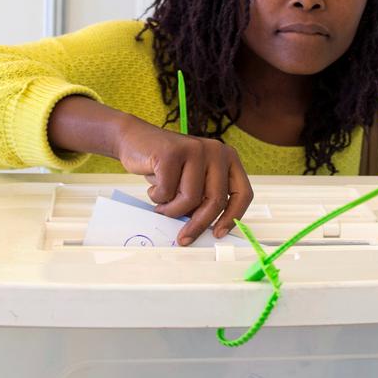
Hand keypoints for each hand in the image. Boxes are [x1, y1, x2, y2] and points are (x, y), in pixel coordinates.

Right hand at [114, 121, 254, 243]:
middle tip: (183, 238)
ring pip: (190, 199)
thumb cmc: (166, 166)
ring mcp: (195, 149)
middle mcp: (216, 151)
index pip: (242, 193)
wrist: (134, 139)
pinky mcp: (172, 153)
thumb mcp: (193, 181)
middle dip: (198, 224)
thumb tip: (209, 230)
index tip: (218, 234)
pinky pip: (167, 192)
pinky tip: (153, 187)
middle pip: (215, 200)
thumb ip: (204, 199)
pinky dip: (157, 197)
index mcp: (228, 158)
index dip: (232, 217)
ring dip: (171, 210)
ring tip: (162, 204)